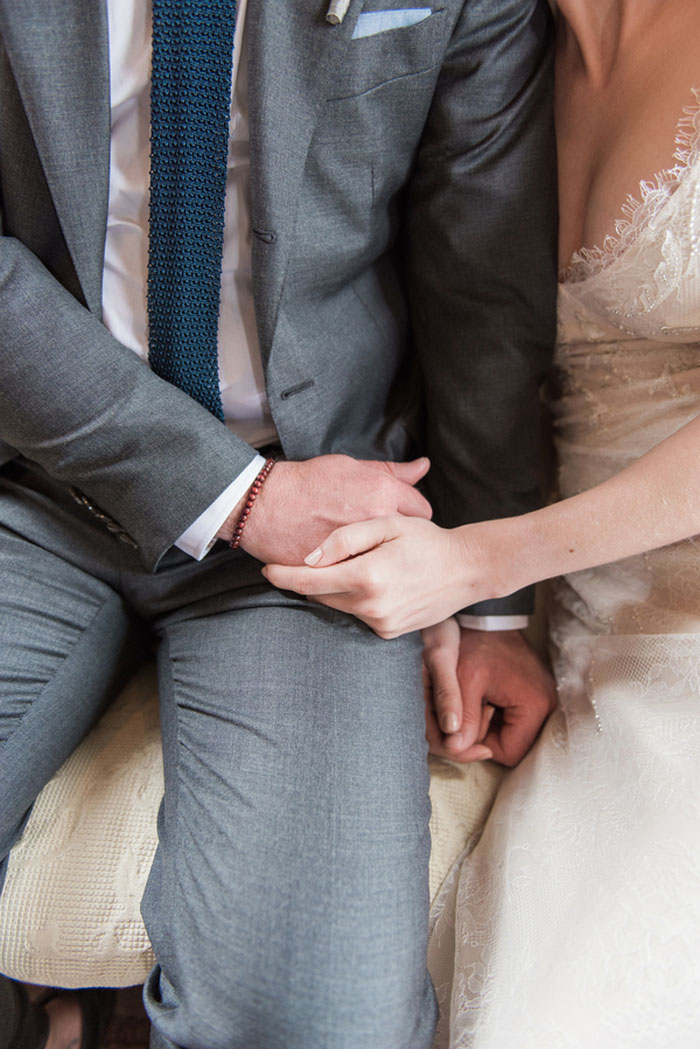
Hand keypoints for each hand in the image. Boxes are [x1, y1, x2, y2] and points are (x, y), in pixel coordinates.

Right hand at [221, 455, 431, 565]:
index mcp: (382, 492)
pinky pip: (364, 576)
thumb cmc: (308, 481)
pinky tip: (351, 564)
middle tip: (387, 537)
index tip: (402, 516)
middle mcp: (376, 521)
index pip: (422, 510)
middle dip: (401, 539)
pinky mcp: (343, 570)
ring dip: (383, 559)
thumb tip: (423, 466)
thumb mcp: (351, 466)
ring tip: (368, 552)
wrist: (265, 506)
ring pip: (389, 561)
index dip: (412, 512)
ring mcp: (360, 549)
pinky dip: (360, 573)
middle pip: (409, 539)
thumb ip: (391, 471)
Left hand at [263, 515, 500, 637]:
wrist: (467, 570)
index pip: (308, 582)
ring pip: (338, 605)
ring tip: (352, 566)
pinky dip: (355, 599)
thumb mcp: (387, 524)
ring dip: (334, 588)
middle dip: (309, 580)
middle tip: (308, 561)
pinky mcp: (388, 632)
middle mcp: (371, 607)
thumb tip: (309, 558)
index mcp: (366, 576)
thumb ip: (345, 538)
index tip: (265, 569)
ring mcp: (380, 624)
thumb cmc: (427, 540)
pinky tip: (372, 582)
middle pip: (320, 595)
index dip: (282, 576)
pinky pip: (357, 614)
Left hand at [423, 621, 556, 766]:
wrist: (486, 617)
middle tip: (465, 709)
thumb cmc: (475, 645)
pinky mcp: (533, 693)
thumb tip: (455, 750)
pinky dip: (491, 713)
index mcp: (535, 706)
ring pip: (508, 733)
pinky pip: (510, 718)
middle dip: (481, 735)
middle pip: (509, 745)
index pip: (508, 754)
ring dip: (485, 724)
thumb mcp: (464, 682)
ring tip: (472, 699)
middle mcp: (546, 706)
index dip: (479, 747)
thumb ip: (462, 718)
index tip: (462, 727)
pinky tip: (480, 695)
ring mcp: (542, 699)